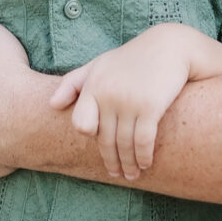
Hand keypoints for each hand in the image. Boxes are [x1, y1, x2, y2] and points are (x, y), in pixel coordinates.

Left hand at [51, 35, 195, 179]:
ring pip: (124, 144)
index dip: (92, 137)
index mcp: (93, 86)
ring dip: (129, 164)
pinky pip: (143, 140)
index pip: (81, 124)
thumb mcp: (99, 64)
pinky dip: (143, 156)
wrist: (170, 46)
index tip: (104, 146)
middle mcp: (108, 95)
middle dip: (112, 161)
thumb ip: (73, 83)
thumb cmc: (132, 58)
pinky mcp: (151, 107)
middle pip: (104, 140)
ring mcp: (129, 101)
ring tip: (132, 174)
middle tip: (118, 174)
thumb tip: (51, 105)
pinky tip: (146, 164)